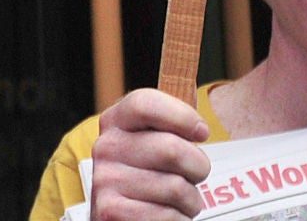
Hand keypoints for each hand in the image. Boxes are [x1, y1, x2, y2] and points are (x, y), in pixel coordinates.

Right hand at [89, 87, 210, 220]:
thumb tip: (196, 98)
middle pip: (173, 149)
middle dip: (197, 169)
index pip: (145, 102)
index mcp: (115, 122)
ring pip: (178, 188)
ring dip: (189, 202)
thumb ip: (170, 124)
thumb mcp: (153, 146)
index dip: (181, 116)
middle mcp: (105, 147)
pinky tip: (162, 217)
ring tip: (174, 202)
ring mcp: (105, 180)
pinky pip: (169, 217)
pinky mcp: (111, 212)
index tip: (201, 132)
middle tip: (190, 176)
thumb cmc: (149, 181)